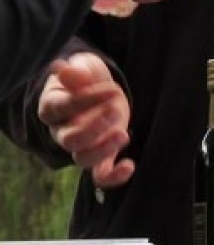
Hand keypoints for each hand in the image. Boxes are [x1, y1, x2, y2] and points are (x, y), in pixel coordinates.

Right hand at [38, 53, 134, 187]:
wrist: (101, 91)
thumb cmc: (88, 78)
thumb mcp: (84, 68)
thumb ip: (75, 72)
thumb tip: (61, 68)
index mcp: (52, 107)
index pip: (63, 107)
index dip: (86, 100)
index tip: (111, 90)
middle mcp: (62, 131)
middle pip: (69, 140)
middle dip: (93, 128)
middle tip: (115, 111)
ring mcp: (80, 147)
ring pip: (82, 159)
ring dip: (103, 150)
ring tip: (123, 135)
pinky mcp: (100, 157)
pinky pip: (100, 176)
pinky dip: (114, 177)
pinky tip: (130, 165)